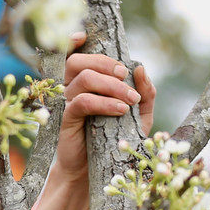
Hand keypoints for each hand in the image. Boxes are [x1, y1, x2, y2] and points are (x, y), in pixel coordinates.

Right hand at [31, 34, 154, 209]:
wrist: (93, 173)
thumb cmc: (114, 141)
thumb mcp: (138, 116)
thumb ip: (144, 92)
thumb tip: (141, 67)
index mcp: (83, 83)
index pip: (70, 55)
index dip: (72, 41)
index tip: (84, 36)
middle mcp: (70, 90)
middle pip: (77, 61)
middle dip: (105, 63)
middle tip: (125, 76)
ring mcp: (66, 104)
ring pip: (82, 78)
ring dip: (110, 84)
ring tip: (129, 101)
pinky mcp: (65, 121)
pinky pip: (82, 102)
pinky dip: (104, 102)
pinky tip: (120, 111)